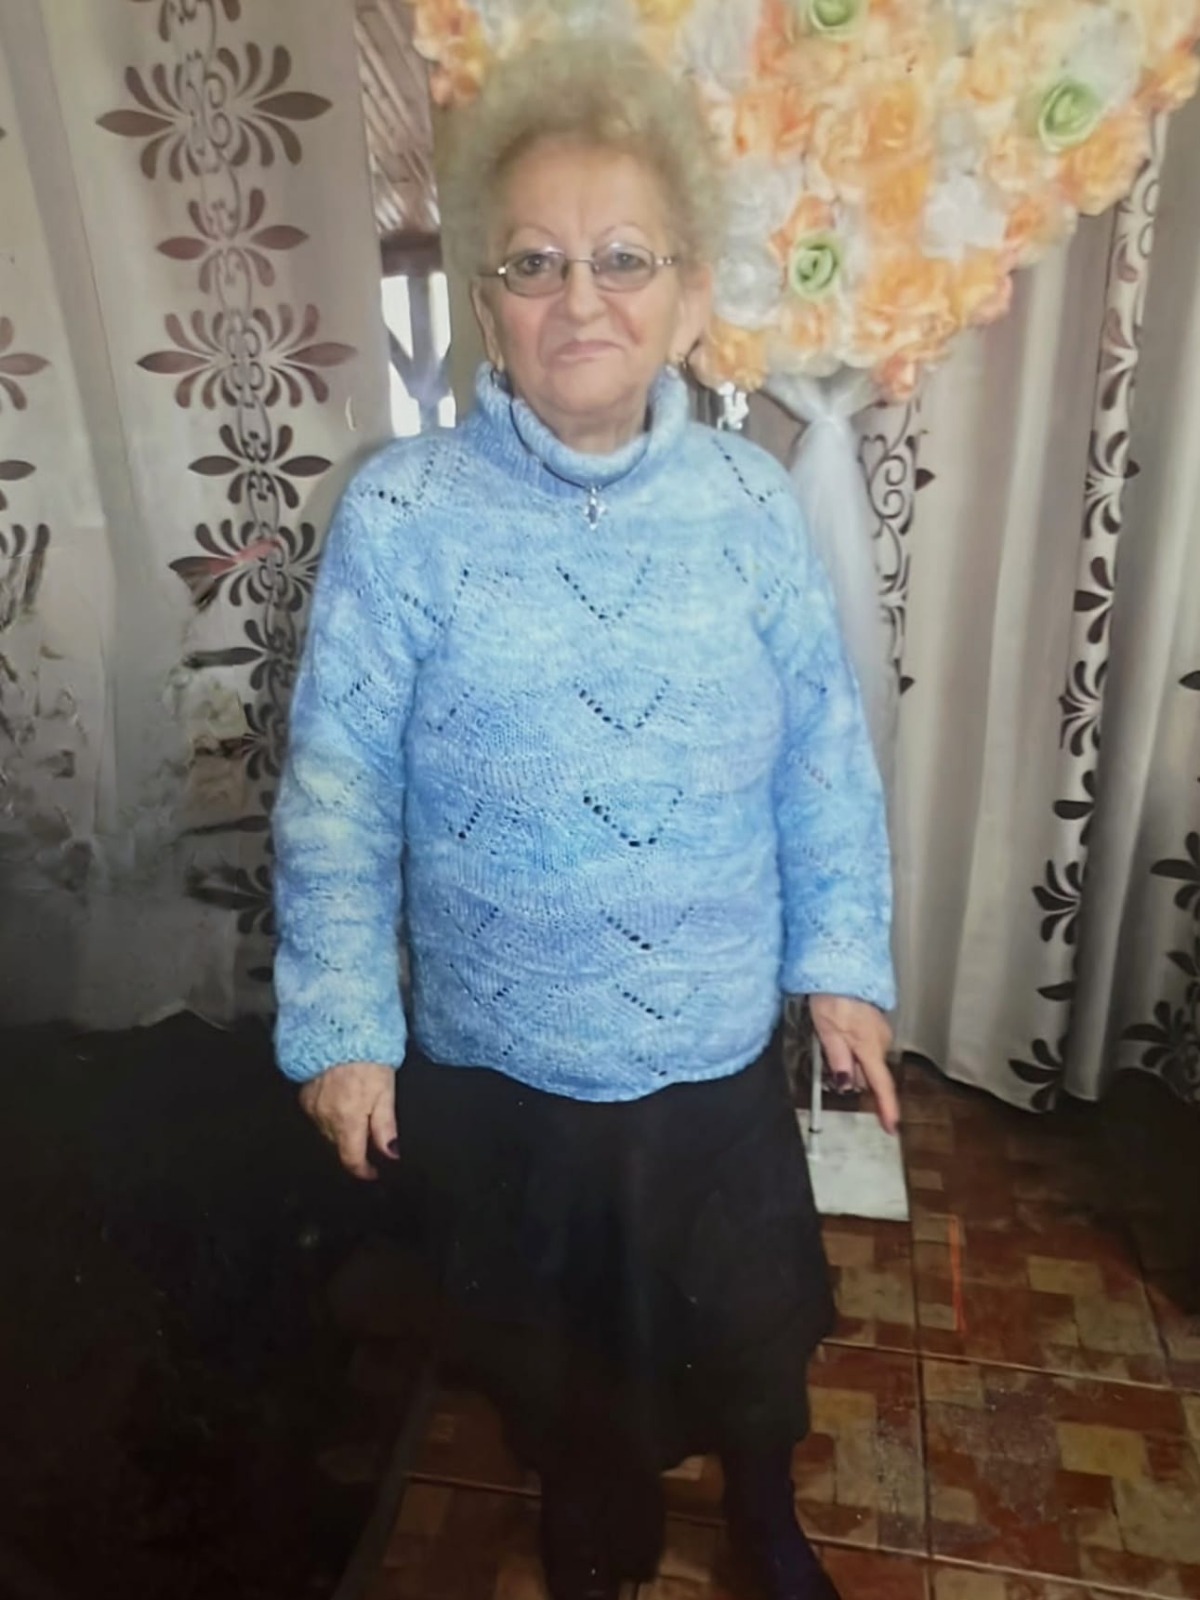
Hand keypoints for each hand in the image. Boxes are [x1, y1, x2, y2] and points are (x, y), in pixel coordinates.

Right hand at [299, 1060, 398, 1180]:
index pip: (352, 1159)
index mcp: (348, 1122)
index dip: (363, 1170)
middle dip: (355, 1146)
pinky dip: (330, 1115)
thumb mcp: (385, 1092)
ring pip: (329, 1132)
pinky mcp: (304, 1096)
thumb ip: (386, 1128)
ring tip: (357, 1113)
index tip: (373, 1172)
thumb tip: (391, 1155)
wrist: (338, 1032)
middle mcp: (326, 1120)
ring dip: (343, 1131)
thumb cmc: (367, 1059)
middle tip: (371, 1136)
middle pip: (341, 1146)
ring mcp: (312, 1108)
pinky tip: (341, 1100)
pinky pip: (318, 1116)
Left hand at [808, 995, 899, 1135]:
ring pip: (866, 1058)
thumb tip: (845, 1084)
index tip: (891, 1127)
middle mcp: (881, 1041)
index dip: (886, 1108)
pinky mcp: (876, 1023)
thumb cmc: (833, 996)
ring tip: (829, 1037)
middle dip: (851, 1074)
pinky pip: (865, 1044)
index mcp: (870, 1047)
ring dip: (850, 1057)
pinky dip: (852, 1045)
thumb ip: (837, 1059)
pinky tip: (838, 1030)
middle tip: (828, 1057)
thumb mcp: (827, 1031)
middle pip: (869, 1073)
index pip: (881, 1084)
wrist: (843, 965)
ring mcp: (881, 1031)